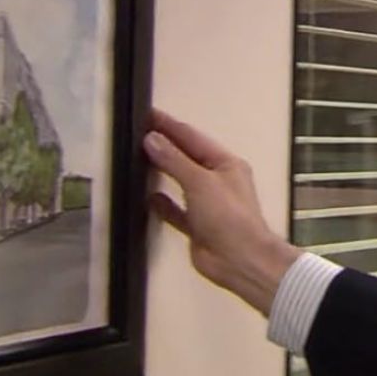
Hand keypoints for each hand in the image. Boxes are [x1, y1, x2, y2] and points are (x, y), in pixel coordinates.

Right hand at [144, 110, 299, 314]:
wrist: (240, 261)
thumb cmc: (228, 217)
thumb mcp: (200, 182)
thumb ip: (174, 160)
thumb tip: (152, 139)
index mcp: (225, 164)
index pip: (192, 138)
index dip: (169, 125)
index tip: (146, 114)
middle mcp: (217, 180)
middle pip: (186, 157)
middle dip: (164, 145)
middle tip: (136, 132)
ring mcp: (207, 204)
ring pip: (180, 182)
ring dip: (162, 171)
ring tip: (137, 158)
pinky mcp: (197, 226)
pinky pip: (176, 210)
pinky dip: (163, 203)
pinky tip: (148, 197)